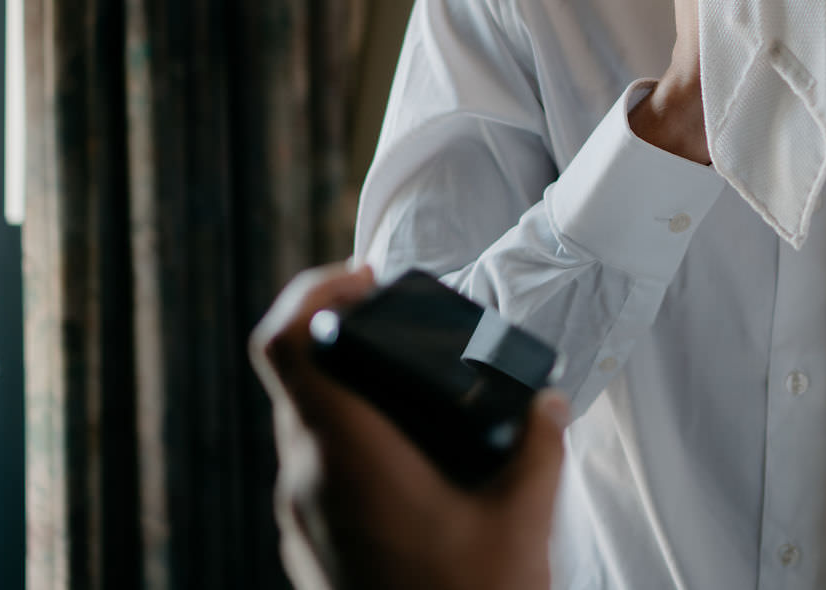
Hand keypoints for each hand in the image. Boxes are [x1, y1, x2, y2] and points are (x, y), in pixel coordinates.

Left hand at [248, 264, 567, 589]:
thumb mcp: (523, 518)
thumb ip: (536, 444)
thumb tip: (543, 402)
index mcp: (343, 458)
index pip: (283, 340)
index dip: (316, 287)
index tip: (374, 280)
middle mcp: (304, 482)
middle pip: (298, 374)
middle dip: (350, 332)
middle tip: (414, 322)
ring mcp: (300, 518)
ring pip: (308, 422)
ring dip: (356, 387)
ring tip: (425, 389)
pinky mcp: (312, 546)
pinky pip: (319, 466)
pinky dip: (359, 436)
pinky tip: (420, 457)